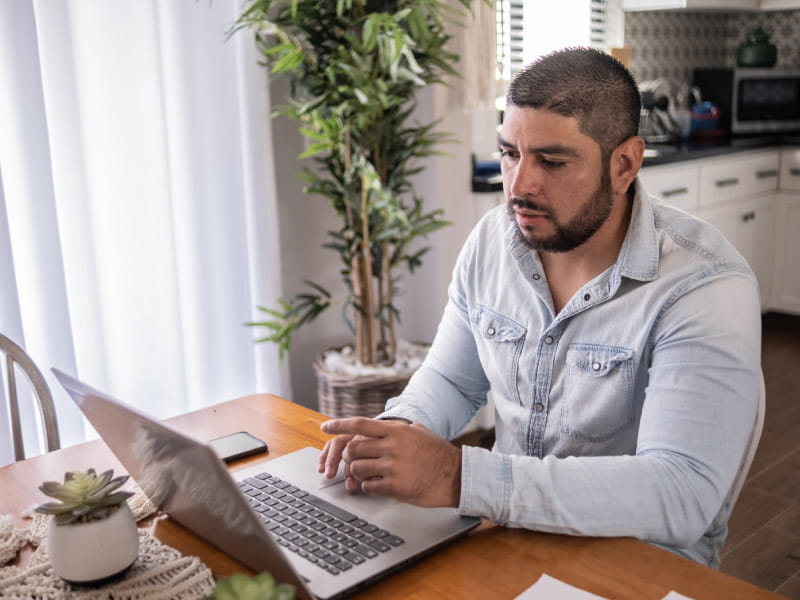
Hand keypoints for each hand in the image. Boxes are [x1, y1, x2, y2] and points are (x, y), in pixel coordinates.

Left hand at [319, 417, 461, 507]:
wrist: (456, 476)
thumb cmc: (437, 454)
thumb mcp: (418, 432)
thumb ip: (396, 429)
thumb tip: (380, 426)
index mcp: (396, 431)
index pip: (359, 424)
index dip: (339, 425)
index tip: (325, 427)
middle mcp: (392, 446)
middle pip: (353, 448)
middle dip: (349, 455)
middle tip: (354, 459)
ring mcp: (393, 467)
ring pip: (357, 468)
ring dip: (358, 473)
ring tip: (370, 474)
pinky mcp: (395, 487)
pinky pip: (369, 487)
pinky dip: (369, 487)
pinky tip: (380, 485)